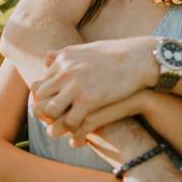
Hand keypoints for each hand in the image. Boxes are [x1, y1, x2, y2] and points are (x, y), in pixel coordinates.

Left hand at [30, 36, 156, 137]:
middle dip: (46, 111)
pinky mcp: (89, 100)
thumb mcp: (86, 49)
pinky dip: (74, 129)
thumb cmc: (117, 53)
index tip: (55, 107)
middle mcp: (65, 71)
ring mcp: (76, 86)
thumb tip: (45, 58)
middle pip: (41, 98)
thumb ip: (64, 53)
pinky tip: (82, 132)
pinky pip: (71, 122)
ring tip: (65, 128)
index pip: (42, 83)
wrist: (140, 58)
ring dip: (57, 121)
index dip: (46, 98)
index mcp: (64, 59)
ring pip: (51, 111)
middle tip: (55, 120)